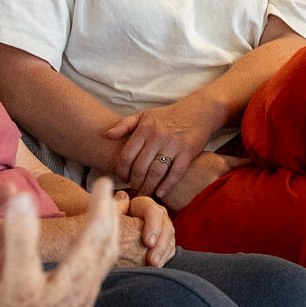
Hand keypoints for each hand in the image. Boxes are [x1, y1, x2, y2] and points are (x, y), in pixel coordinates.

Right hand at [0, 179, 118, 306]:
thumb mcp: (17, 280)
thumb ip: (20, 238)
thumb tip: (20, 199)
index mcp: (77, 273)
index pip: (96, 229)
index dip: (101, 204)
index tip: (105, 182)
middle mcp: (87, 284)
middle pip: (107, 244)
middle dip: (109, 216)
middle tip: (109, 195)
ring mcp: (84, 298)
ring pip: (104, 260)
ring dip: (106, 235)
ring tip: (103, 221)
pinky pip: (96, 272)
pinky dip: (96, 254)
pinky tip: (83, 261)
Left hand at [104, 95, 227, 200]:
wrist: (199, 112)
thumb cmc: (168, 116)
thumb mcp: (144, 116)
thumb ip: (124, 124)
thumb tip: (106, 135)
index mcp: (145, 129)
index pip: (126, 155)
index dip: (121, 171)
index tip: (122, 178)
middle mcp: (158, 137)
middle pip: (140, 167)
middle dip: (134, 182)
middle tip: (133, 189)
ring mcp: (174, 145)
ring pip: (156, 173)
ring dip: (148, 187)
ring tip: (144, 194)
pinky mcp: (188, 152)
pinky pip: (175, 173)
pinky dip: (167, 186)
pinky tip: (160, 193)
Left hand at [114, 191, 176, 267]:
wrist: (109, 239)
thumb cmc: (107, 224)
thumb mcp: (112, 216)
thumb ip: (117, 207)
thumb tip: (121, 196)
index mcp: (144, 206)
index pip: (154, 212)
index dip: (153, 226)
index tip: (147, 242)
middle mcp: (156, 216)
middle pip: (166, 227)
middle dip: (160, 244)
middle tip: (151, 259)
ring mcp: (162, 230)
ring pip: (169, 239)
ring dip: (163, 253)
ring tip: (153, 265)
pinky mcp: (163, 243)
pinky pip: (169, 250)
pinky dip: (164, 259)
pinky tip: (156, 267)